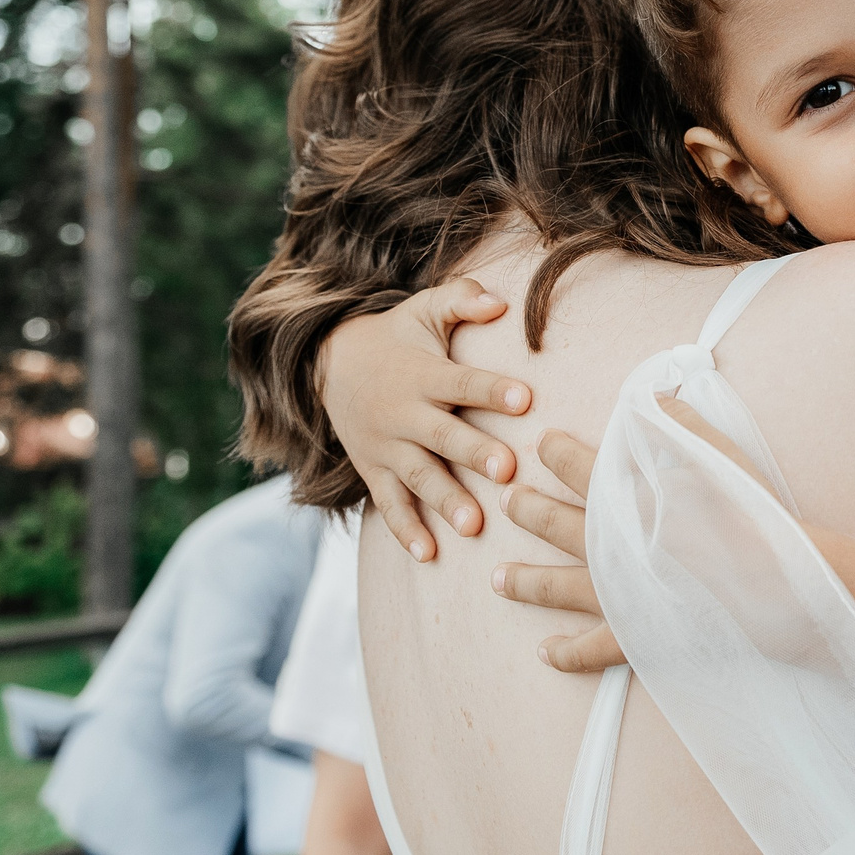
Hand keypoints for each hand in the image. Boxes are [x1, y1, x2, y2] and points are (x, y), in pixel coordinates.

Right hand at [319, 278, 535, 560]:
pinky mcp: (373, 471)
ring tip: (474, 525)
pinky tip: (428, 554)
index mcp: (424, 374)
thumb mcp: (424, 309)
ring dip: (445, 500)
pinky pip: (389, 504)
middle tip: (507, 470)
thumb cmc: (397, 337)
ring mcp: (386, 446)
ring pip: (418, 477)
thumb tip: (501, 301)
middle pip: (443, 435)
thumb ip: (462, 300)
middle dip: (474, 452)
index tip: (526, 398)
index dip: (492, 389)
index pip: (462, 381)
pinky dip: (406, 530)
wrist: (328, 364)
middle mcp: (404, 412)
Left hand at [490, 395, 765, 673]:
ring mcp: (615, 594)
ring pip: (555, 587)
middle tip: (506, 500)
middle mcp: (610, 546)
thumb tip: (651, 396)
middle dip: (527, 510)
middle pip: (556, 523)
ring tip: (497, 578)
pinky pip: (589, 650)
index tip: (541, 444)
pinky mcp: (632, 635)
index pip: (581, 467)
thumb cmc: (750, 513)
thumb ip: (679, 423)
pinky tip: (545, 652)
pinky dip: (565, 653)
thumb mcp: (718, 454)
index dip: (558, 454)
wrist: (772, 582)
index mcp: (628, 498)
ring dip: (524, 581)